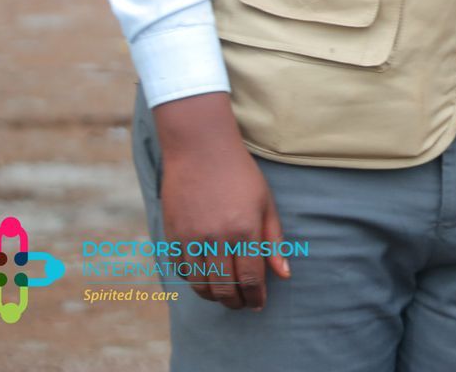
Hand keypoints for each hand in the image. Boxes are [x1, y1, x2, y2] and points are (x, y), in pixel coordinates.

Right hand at [152, 94, 289, 310]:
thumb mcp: (266, 204)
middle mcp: (216, 237)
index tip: (258, 304)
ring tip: (225, 295)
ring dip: (214, 296)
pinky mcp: (172, 235)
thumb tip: (284, 274)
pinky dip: (194, 281)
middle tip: (242, 304)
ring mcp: (191, 238)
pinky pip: (182, 270)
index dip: (255, 296)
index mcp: (244, 229)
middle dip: (235, 302)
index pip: (251, 278)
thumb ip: (274, 241)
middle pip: (225, 287)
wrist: (200, 151)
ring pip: (201, 284)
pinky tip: (205, 279)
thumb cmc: (240, 175)